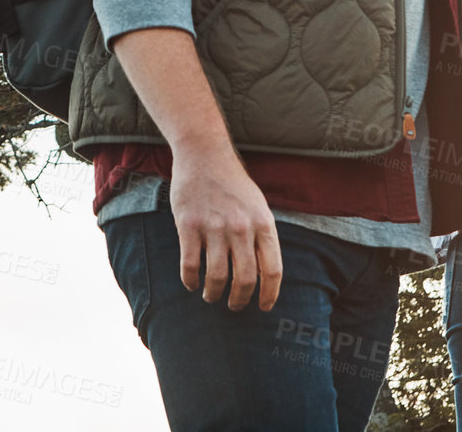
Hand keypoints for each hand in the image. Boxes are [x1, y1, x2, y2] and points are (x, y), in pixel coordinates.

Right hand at [168, 144, 282, 311]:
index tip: (263, 307)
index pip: (272, 270)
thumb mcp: (258, 205)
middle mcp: (241, 227)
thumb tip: (264, 274)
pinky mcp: (189, 225)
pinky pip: (190, 265)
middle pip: (245, 279)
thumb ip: (262, 235)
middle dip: (239, 300)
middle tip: (234, 306)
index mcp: (263, 223)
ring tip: (211, 296)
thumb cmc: (233, 183)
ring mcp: (214, 227)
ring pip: (217, 277)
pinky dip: (190, 281)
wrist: (204, 153)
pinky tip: (192, 283)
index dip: (269, 295)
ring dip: (214, 294)